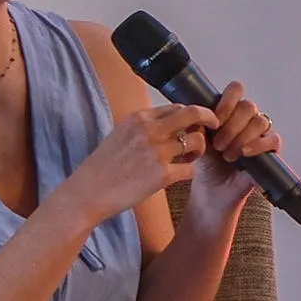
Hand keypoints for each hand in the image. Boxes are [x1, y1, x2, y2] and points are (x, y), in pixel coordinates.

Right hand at [69, 102, 213, 222]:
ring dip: (200, 149)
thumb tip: (169, 121)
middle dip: (209, 119)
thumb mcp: (119, 135)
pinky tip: (180, 175)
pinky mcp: (162, 174)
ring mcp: (156, 152)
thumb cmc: (102, 168)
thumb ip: (143, 127)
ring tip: (189, 158)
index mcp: (138, 119)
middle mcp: (149, 131)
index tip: (196, 122)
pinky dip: (189, 172)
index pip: (177, 107)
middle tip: (214, 127)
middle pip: (194, 114)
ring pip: (198, 141)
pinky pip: (191, 169)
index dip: (191, 114)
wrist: (86, 194)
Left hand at [179, 84, 274, 230]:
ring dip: (241, 137)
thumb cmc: (205, 164)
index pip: (236, 90)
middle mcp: (247, 119)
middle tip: (218, 144)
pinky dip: (258, 145)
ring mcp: (261, 133)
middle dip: (231, 125)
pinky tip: (245, 153)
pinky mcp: (271, 149)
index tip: (215, 119)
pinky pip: (273, 139)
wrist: (212, 190)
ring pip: (260, 121)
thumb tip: (199, 114)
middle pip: (248, 106)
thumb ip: (197, 125)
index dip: (227, 101)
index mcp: (229, 111)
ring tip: (228, 154)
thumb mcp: (196, 142)